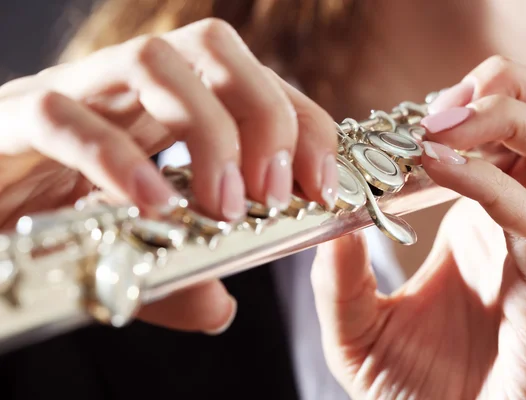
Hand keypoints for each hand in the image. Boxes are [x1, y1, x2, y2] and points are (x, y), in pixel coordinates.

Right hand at [0, 19, 337, 333]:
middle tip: (275, 194)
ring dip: (209, 134)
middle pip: (216, 49)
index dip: (302, 125)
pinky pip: (69, 117)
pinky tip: (152, 206)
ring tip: (222, 207)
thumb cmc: (52, 224)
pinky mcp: (18, 122)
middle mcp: (128, 89)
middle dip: (266, 116)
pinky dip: (120, 160)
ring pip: (155, 61)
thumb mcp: (134, 252)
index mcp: (166, 110)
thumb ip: (179, 278)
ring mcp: (74, 94)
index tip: (322, 186)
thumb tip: (219, 308)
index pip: (255, 82)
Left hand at [311, 56, 525, 399]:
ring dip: (508, 117)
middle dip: (508, 91)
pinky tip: (433, 165)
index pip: (505, 141)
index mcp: (484, 230)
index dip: (468, 107)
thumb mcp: (359, 333)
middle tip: (447, 99)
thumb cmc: (415, 399)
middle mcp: (524, 234)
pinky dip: (484, 178)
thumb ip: (340, 281)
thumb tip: (331, 224)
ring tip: (444, 119)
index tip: (415, 110)